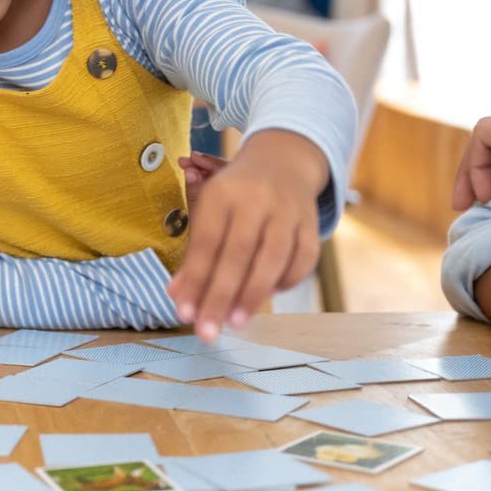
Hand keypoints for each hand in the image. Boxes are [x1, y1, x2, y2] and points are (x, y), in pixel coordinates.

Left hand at [167, 129, 326, 340]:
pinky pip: (303, 259)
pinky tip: (269, 296)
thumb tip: (178, 297)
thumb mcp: (210, 212)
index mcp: (223, 193)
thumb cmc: (236, 196)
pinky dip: (287, 281)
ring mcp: (288, 212)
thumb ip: (196, 256)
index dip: (195, 280)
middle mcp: (256, 200)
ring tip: (236, 323)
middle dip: (220, 297)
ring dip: (253, 294)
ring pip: (273, 258)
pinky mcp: (311, 224)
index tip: (185, 314)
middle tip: (208, 332)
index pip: (207, 242)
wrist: (282, 159)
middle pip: (238, 254)